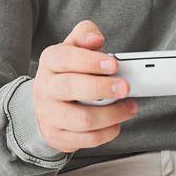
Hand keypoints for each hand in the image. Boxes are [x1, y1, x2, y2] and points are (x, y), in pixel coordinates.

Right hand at [30, 20, 138, 152]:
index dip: (91, 61)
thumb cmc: (67, 73)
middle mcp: (46, 88)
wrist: (48, 105)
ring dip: (112, 114)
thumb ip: (85, 35)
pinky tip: (117, 122)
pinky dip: (107, 132)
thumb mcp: (73, 48)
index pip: (65, 59)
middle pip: (71, 88)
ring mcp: (50, 114)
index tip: (114, 64)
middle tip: (125, 87)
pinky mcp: (58, 136)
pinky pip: (86, 139)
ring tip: (129, 106)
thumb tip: (95, 39)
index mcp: (50, 63)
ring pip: (82, 119)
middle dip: (102, 88)